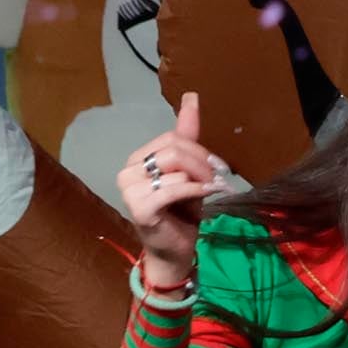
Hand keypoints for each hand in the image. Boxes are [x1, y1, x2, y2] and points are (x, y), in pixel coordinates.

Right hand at [115, 92, 223, 293]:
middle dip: (203, 162)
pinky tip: (210, 194)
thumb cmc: (180, 213)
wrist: (174, 251)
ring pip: (174, 166)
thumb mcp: (189, 172)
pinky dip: (196, 189)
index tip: (218, 166)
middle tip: (220, 178)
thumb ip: (188, 137)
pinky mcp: (140, 207)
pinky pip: (173, 187)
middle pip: (173, 150)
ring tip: (214, 189)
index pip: (171, 139)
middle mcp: (128, 170)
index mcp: (138, 159)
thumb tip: (192, 97)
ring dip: (202, 178)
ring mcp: (130, 189)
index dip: (199, 149)